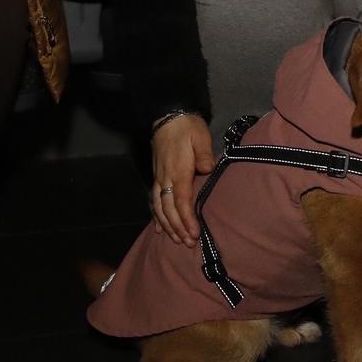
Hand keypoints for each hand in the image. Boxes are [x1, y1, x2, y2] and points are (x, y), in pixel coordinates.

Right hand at [150, 113, 214, 244]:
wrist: (167, 117)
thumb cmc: (187, 128)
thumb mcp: (200, 137)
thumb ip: (203, 155)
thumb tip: (207, 170)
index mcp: (178, 171)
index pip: (182, 201)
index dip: (187, 219)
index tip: (194, 233)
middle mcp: (165, 179)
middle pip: (169, 209)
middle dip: (178, 228)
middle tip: (188, 243)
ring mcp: (159, 179)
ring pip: (160, 208)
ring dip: (168, 226)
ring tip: (177, 240)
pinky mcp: (157, 177)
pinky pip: (154, 201)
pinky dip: (156, 217)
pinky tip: (159, 229)